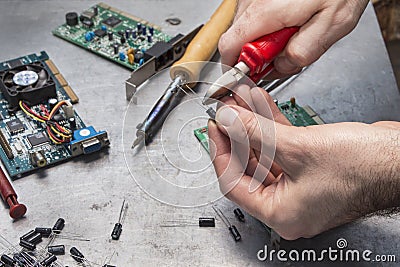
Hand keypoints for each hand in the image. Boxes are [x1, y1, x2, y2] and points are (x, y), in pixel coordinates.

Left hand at [208, 86, 399, 239]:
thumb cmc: (363, 168)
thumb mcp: (298, 147)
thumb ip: (256, 134)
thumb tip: (229, 121)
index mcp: (280, 213)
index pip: (232, 182)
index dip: (220, 151)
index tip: (214, 127)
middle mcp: (288, 204)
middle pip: (248, 165)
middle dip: (237, 132)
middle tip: (227, 110)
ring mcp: (299, 186)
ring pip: (265, 152)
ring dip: (253, 124)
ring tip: (241, 100)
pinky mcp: (310, 168)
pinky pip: (282, 147)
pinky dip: (271, 126)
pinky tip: (261, 106)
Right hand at [219, 0, 368, 78]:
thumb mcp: (333, 25)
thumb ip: (303, 52)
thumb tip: (281, 66)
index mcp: (266, 12)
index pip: (228, 48)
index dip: (240, 66)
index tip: (259, 71)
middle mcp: (253, 0)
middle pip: (237, 40)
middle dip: (260, 54)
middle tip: (288, 49)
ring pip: (246, 29)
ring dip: (266, 39)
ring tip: (294, 30)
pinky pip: (255, 17)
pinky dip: (270, 25)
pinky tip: (291, 20)